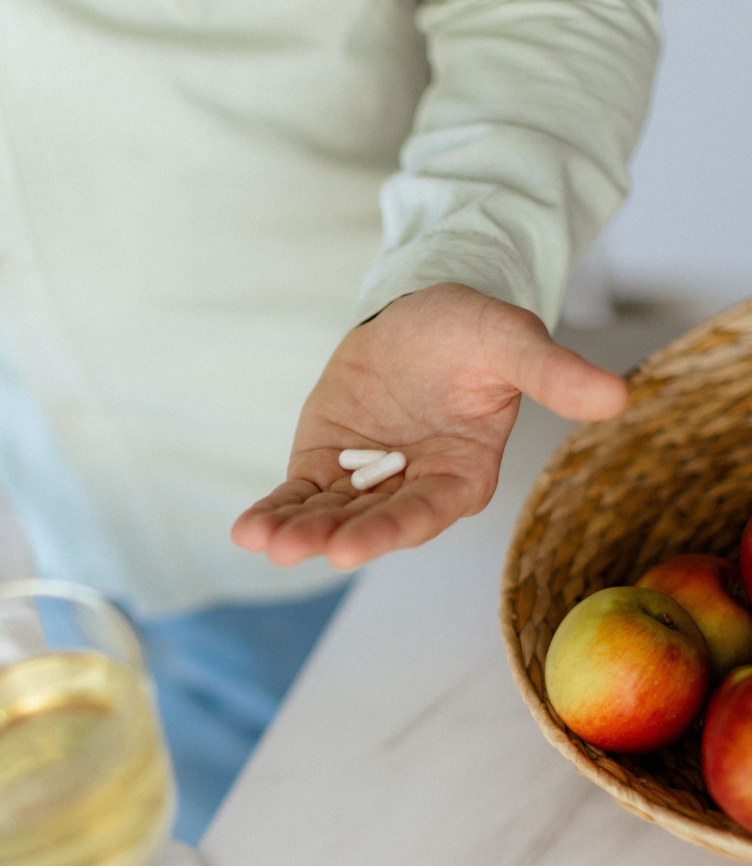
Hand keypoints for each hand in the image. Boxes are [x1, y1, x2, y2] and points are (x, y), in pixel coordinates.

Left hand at [232, 283, 627, 569]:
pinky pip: (300, 494)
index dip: (389, 529)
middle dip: (331, 536)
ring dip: (295, 530)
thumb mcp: (509, 340)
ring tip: (261, 539)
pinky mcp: (326, 466)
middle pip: (370, 522)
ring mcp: (365, 482)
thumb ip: (552, 372)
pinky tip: (247, 528)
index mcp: (460, 477)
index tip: (349, 547)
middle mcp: (412, 490)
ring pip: (329, 515)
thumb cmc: (471, 332)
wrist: (420, 316)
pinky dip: (276, 510)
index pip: (425, 510)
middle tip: (291, 549)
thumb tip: (618, 396)